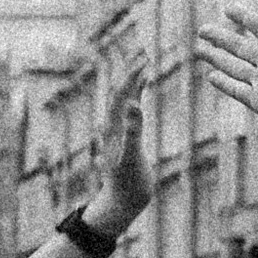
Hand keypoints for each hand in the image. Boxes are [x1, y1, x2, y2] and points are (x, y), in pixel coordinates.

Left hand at [83, 69, 151, 236]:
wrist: (122, 204)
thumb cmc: (127, 184)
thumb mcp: (131, 157)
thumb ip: (132, 132)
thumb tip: (134, 104)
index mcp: (113, 127)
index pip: (121, 94)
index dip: (131, 76)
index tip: (144, 59)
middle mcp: (113, 127)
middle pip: (120, 93)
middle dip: (130, 72)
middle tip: (143, 53)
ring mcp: (119, 133)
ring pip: (125, 100)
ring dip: (133, 82)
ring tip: (144, 64)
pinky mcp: (126, 140)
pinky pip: (130, 112)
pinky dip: (137, 97)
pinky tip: (143, 92)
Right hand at [197, 0, 257, 149]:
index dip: (244, 17)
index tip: (228, 8)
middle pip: (240, 47)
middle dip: (221, 38)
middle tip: (202, 29)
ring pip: (234, 67)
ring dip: (216, 58)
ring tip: (199, 49)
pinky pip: (237, 89)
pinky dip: (223, 83)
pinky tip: (211, 76)